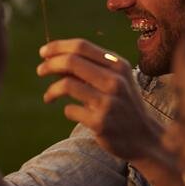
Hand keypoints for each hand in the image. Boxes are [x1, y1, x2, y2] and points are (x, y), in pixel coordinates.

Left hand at [37, 38, 162, 160]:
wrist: (145, 138)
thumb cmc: (123, 105)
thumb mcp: (115, 81)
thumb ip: (89, 69)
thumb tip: (53, 58)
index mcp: (118, 66)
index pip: (82, 47)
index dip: (58, 47)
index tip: (43, 52)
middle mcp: (115, 81)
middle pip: (71, 62)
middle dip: (49, 65)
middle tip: (39, 71)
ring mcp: (108, 102)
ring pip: (66, 85)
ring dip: (51, 91)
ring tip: (48, 97)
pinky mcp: (100, 122)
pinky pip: (70, 110)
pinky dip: (67, 110)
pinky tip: (74, 113)